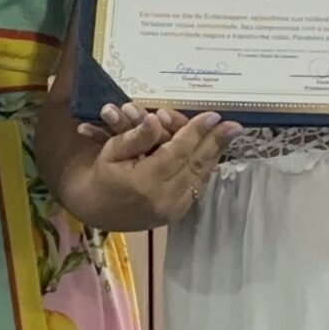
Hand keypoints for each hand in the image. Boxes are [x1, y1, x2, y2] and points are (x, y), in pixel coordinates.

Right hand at [51, 108, 237, 229]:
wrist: (93, 212)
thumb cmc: (99, 176)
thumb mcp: (110, 152)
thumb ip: (136, 137)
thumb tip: (156, 121)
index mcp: (144, 182)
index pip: (178, 152)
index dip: (196, 132)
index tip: (213, 115)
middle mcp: (164, 198)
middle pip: (196, 165)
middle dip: (216, 142)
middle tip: (234, 125)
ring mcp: (173, 209)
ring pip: (200, 177)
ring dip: (214, 154)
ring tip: (228, 136)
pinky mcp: (176, 214)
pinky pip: (196, 186)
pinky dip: (205, 168)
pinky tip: (213, 153)